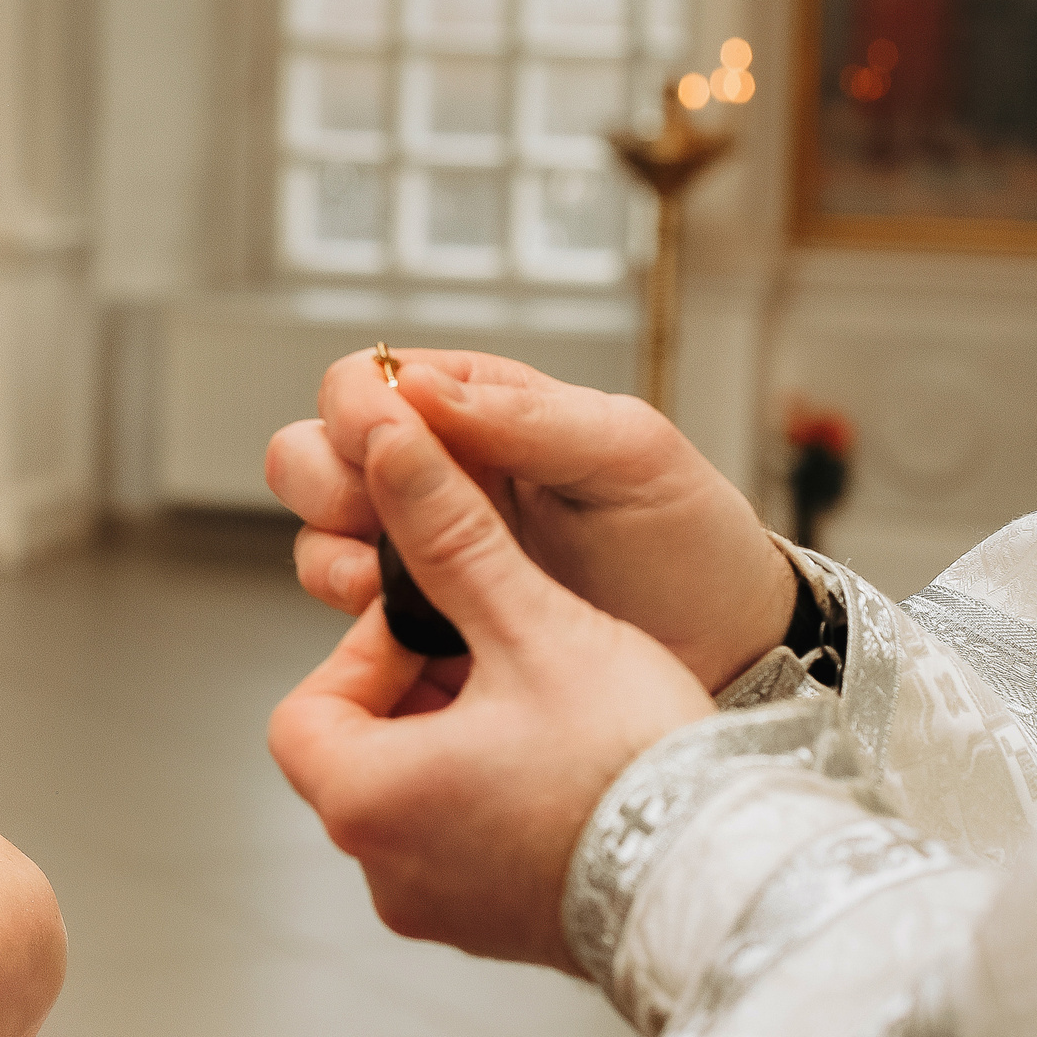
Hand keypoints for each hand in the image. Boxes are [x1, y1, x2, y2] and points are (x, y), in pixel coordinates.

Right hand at [266, 347, 795, 692]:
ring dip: (338, 556)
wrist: (728, 652)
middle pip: (309, 454)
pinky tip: (416, 628)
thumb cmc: (691, 543)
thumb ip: (524, 417)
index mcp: (476, 410)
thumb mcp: (629, 454)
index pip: (362, 384)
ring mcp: (419, 550)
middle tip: (389, 518)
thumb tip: (416, 389)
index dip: (357, 411)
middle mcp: (432, 475)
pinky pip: (345, 610)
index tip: (388, 444)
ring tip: (401, 584)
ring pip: (313, 534)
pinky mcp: (419, 620)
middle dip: (330, 486)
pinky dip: (357, 619)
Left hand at [269, 393, 712, 970]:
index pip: (308, 708)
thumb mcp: (531, 627)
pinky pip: (464, 844)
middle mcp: (383, 871)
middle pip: (360, 751)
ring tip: (542, 700)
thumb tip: (387, 442)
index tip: (439, 624)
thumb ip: (448, 532)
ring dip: (460, 739)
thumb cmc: (633, 764)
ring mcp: (438, 909)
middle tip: (497, 653)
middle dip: (419, 690)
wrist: (733, 882)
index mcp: (363, 801)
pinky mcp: (495, 928)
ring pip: (414, 796)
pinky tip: (567, 760)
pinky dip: (494, 794)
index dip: (366, 653)